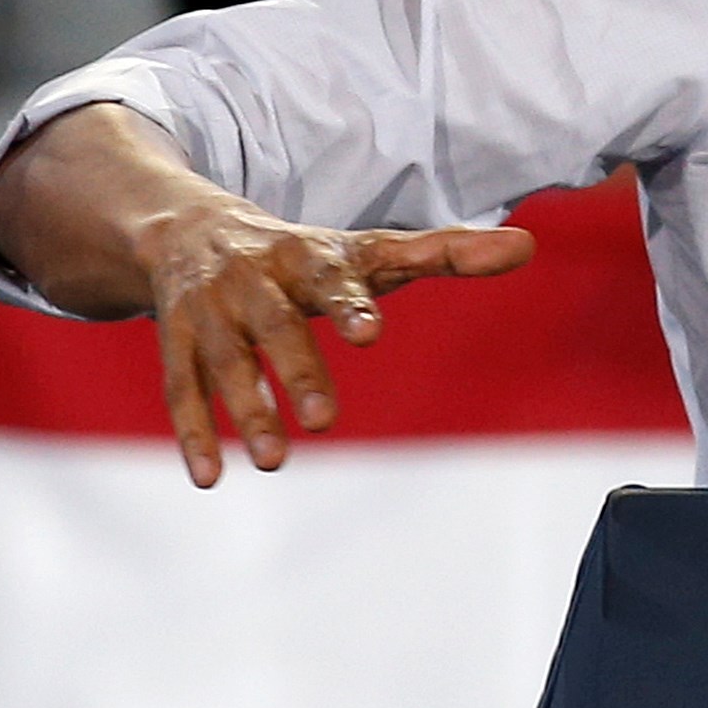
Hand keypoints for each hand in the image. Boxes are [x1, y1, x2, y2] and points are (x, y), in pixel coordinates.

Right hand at [140, 197, 534, 485]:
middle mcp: (254, 281)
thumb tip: (530, 246)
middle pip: (275, 324)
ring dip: (247, 410)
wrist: (192, 230)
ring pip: (225, 361)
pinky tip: (210, 477)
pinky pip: (182, 388)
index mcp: (307, 255)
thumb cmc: (306, 255)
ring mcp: (211, 313)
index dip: (350, 302)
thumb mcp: (369, 251)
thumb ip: (447, 253)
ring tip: (274, 461)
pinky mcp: (177, 343)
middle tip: (324, 422)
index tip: (371, 331)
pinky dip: (195, 432)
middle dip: (296, 370)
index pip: (333, 277)